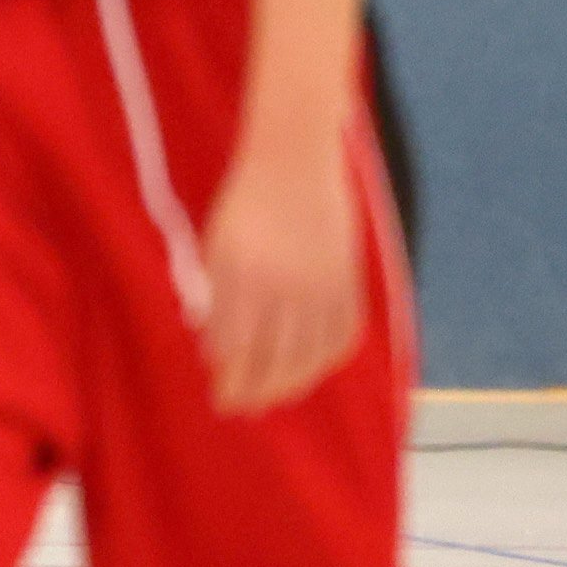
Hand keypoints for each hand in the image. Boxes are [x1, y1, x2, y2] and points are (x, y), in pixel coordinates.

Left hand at [197, 136, 367, 415]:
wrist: (296, 159)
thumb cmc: (245, 201)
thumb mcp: (217, 247)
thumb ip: (216, 299)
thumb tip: (216, 351)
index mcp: (247, 275)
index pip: (240, 348)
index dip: (232, 380)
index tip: (222, 398)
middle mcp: (289, 286)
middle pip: (278, 360)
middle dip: (259, 390)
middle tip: (244, 407)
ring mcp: (325, 284)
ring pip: (314, 354)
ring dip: (293, 383)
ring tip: (274, 394)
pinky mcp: (350, 278)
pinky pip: (344, 333)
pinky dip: (328, 358)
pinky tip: (312, 366)